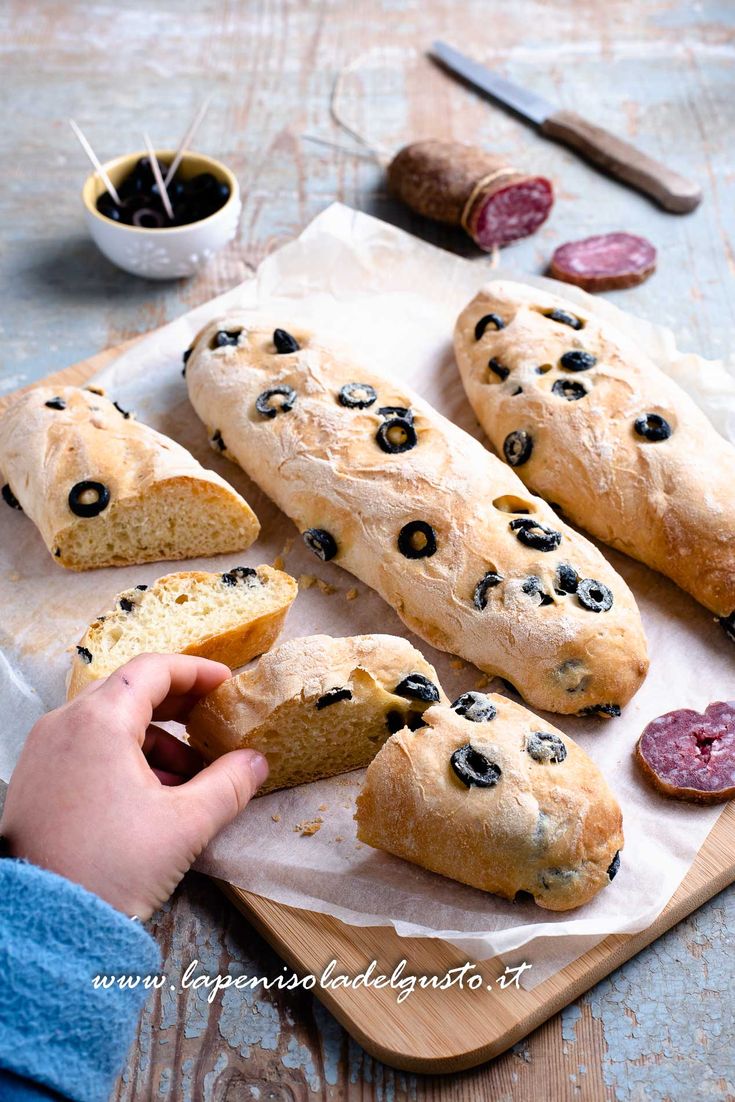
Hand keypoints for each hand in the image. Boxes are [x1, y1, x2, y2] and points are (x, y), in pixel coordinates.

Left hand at [0, 653, 267, 918]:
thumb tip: (255, 762)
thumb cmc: (108, 868)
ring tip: (189, 777)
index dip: (196, 672)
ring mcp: (45, 751)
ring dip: (154, 739)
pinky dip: (124, 758)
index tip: (226, 683)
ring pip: (109, 723)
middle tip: (212, 720)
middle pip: (129, 691)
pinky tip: (152, 795)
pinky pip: (87, 748)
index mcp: (99, 721)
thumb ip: (229, 784)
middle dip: (178, 705)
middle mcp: (64, 724)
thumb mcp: (185, 825)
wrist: (44, 922)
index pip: (153, 669)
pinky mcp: (36, 779)